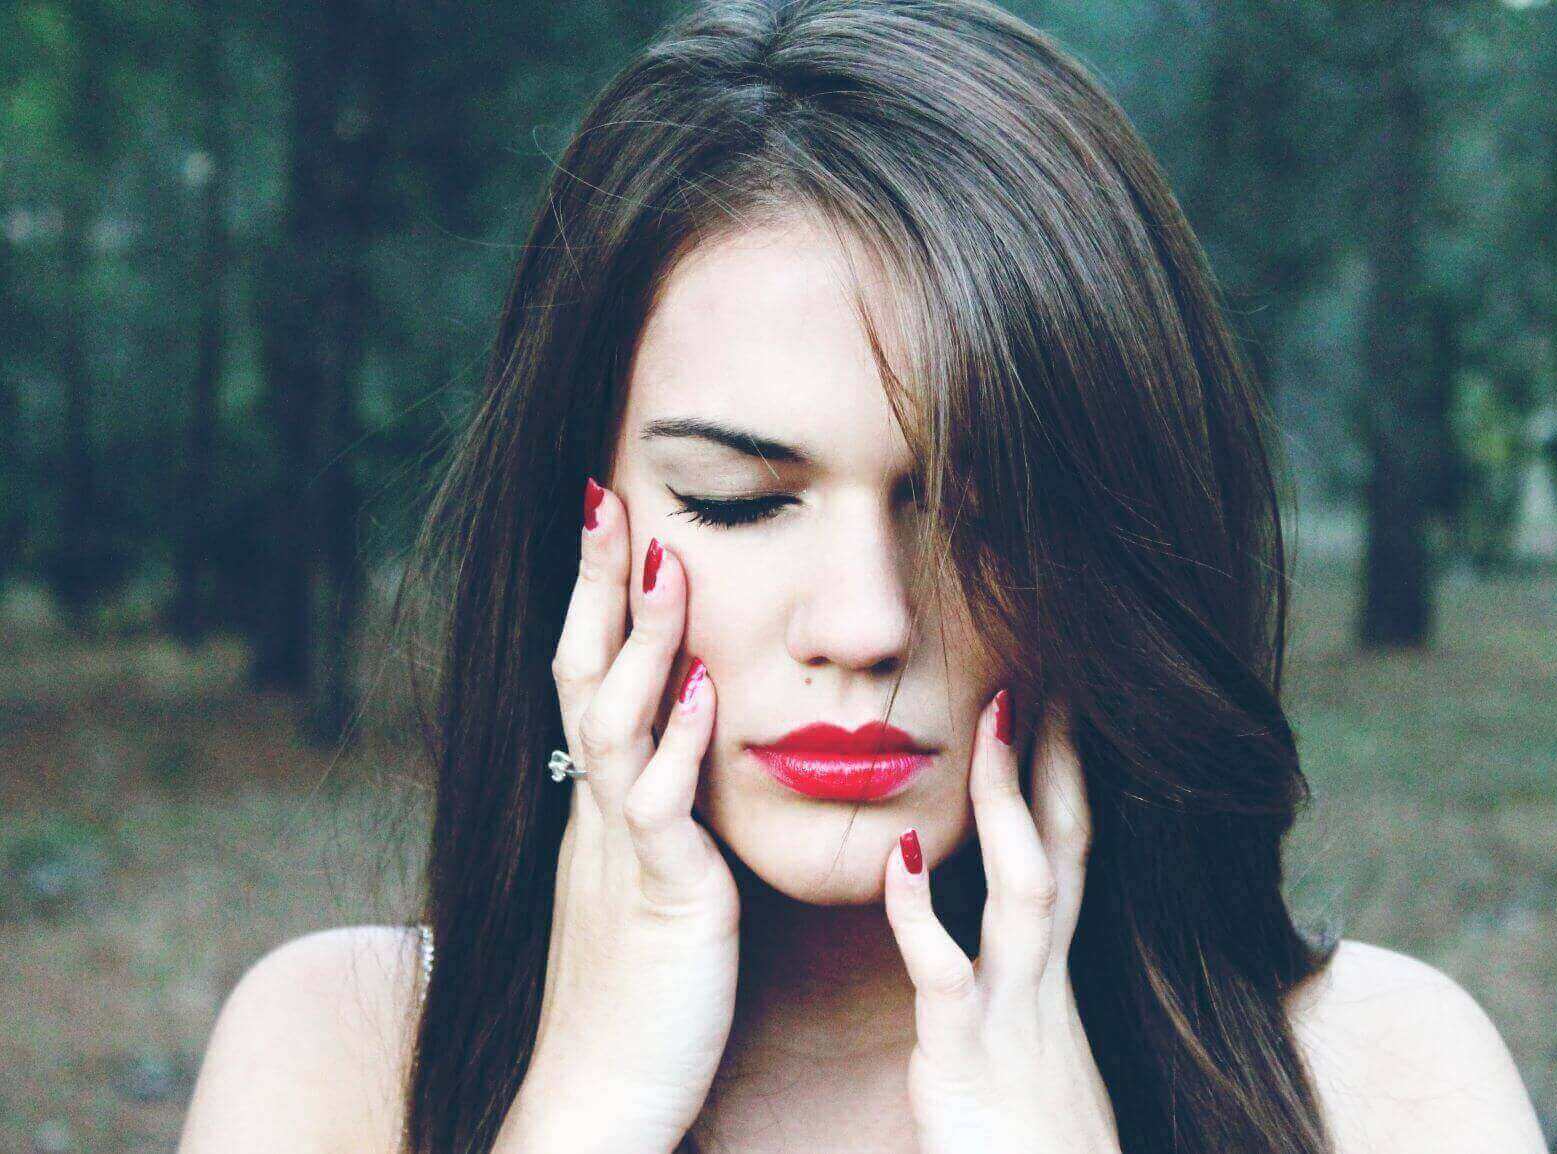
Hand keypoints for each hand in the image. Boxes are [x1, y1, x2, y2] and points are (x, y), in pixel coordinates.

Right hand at [498, 479, 739, 1153]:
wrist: (600, 1098)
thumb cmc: (636, 995)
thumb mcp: (648, 881)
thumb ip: (660, 811)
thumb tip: (687, 740)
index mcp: (601, 805)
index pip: (586, 677)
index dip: (592, 598)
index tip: (608, 517)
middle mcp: (599, 813)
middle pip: (582, 676)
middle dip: (594, 585)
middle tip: (608, 496)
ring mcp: (623, 852)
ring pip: (613, 725)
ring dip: (640, 642)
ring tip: (667, 562)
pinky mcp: (661, 900)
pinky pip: (661, 810)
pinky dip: (678, 746)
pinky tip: (701, 692)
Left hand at [882, 690, 1118, 1153]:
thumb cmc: (1033, 1145)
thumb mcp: (1032, 1052)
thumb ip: (1011, 991)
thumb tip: (992, 950)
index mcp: (1051, 975)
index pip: (1067, 852)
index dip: (1064, 775)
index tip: (1056, 702)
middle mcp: (1045, 980)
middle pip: (1063, 846)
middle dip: (1058, 760)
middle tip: (1040, 672)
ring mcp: (1013, 1013)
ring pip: (1025, 889)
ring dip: (1009, 805)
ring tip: (992, 725)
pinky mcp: (968, 1059)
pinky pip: (946, 975)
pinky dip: (922, 911)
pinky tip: (898, 856)